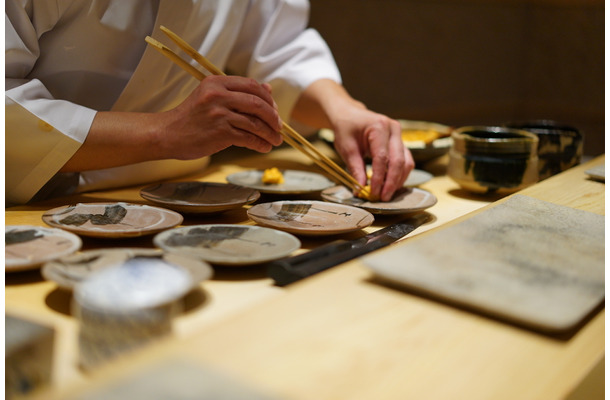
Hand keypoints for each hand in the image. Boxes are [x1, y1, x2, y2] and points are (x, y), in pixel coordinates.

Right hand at [160, 75, 282, 158]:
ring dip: (269, 133)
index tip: (274, 110)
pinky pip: (248, 137)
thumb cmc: (191, 117)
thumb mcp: (211, 97)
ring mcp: (219, 114)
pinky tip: (264, 147)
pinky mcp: (220, 132)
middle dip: (273, 117)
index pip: (252, 85)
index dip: (268, 98)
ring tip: (275, 140)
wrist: (168, 134)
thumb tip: (268, 89)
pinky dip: (259, 143)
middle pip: (257, 103)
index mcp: (217, 82)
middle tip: (279, 127)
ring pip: (255, 122)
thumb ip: (238, 93)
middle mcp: (218, 95)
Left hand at [332, 106, 413, 201]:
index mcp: (379, 127)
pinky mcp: (400, 143)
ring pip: (406, 162)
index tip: (373, 192)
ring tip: (387, 194)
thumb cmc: (346, 129)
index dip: (379, 177)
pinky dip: (399, 175)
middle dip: (391, 182)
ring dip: (398, 180)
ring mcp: (399, 136)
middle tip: (384, 198)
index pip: (382, 157)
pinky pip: (405, 161)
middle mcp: (394, 129)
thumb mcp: (346, 148)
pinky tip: (391, 185)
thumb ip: (355, 168)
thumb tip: (361, 190)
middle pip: (398, 161)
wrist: (350, 115)